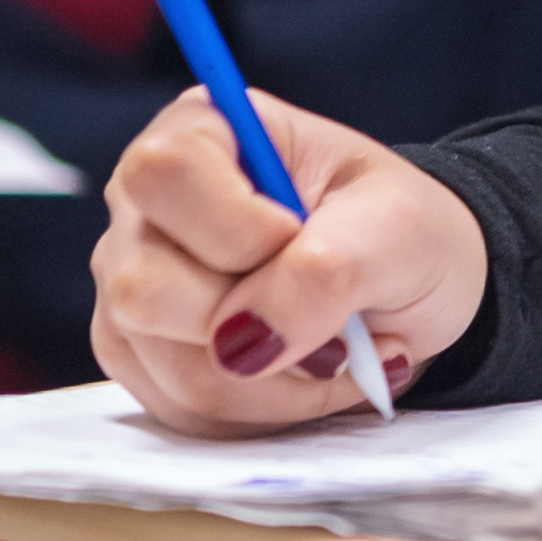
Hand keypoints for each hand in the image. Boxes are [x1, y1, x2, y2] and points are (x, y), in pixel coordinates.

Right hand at [91, 87, 493, 432]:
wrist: (410, 291)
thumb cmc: (401, 233)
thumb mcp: (398, 229)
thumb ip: (324, 271)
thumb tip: (241, 343)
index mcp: (202, 129)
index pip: (165, 174)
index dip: (235, 227)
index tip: (300, 238)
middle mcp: (145, 205)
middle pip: (145, 288)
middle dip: (260, 321)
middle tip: (332, 307)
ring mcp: (131, 283)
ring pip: (171, 366)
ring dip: (277, 378)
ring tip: (335, 347)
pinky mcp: (141, 355)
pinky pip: (184, 411)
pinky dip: (262, 407)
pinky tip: (302, 372)